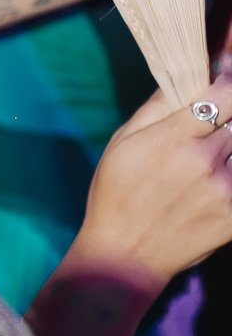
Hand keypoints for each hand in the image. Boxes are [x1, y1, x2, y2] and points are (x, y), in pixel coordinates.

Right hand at [28, 79, 231, 335]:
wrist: (123, 258)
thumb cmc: (115, 197)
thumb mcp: (122, 143)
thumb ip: (157, 107)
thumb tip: (184, 76)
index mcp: (174, 137)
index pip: (226, 93)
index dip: (230, 83)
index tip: (226, 82)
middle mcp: (204, 160)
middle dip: (225, 125)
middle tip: (205, 138)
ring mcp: (224, 190)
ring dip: (226, 154)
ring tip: (198, 170)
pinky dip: (227, 178)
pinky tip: (207, 189)